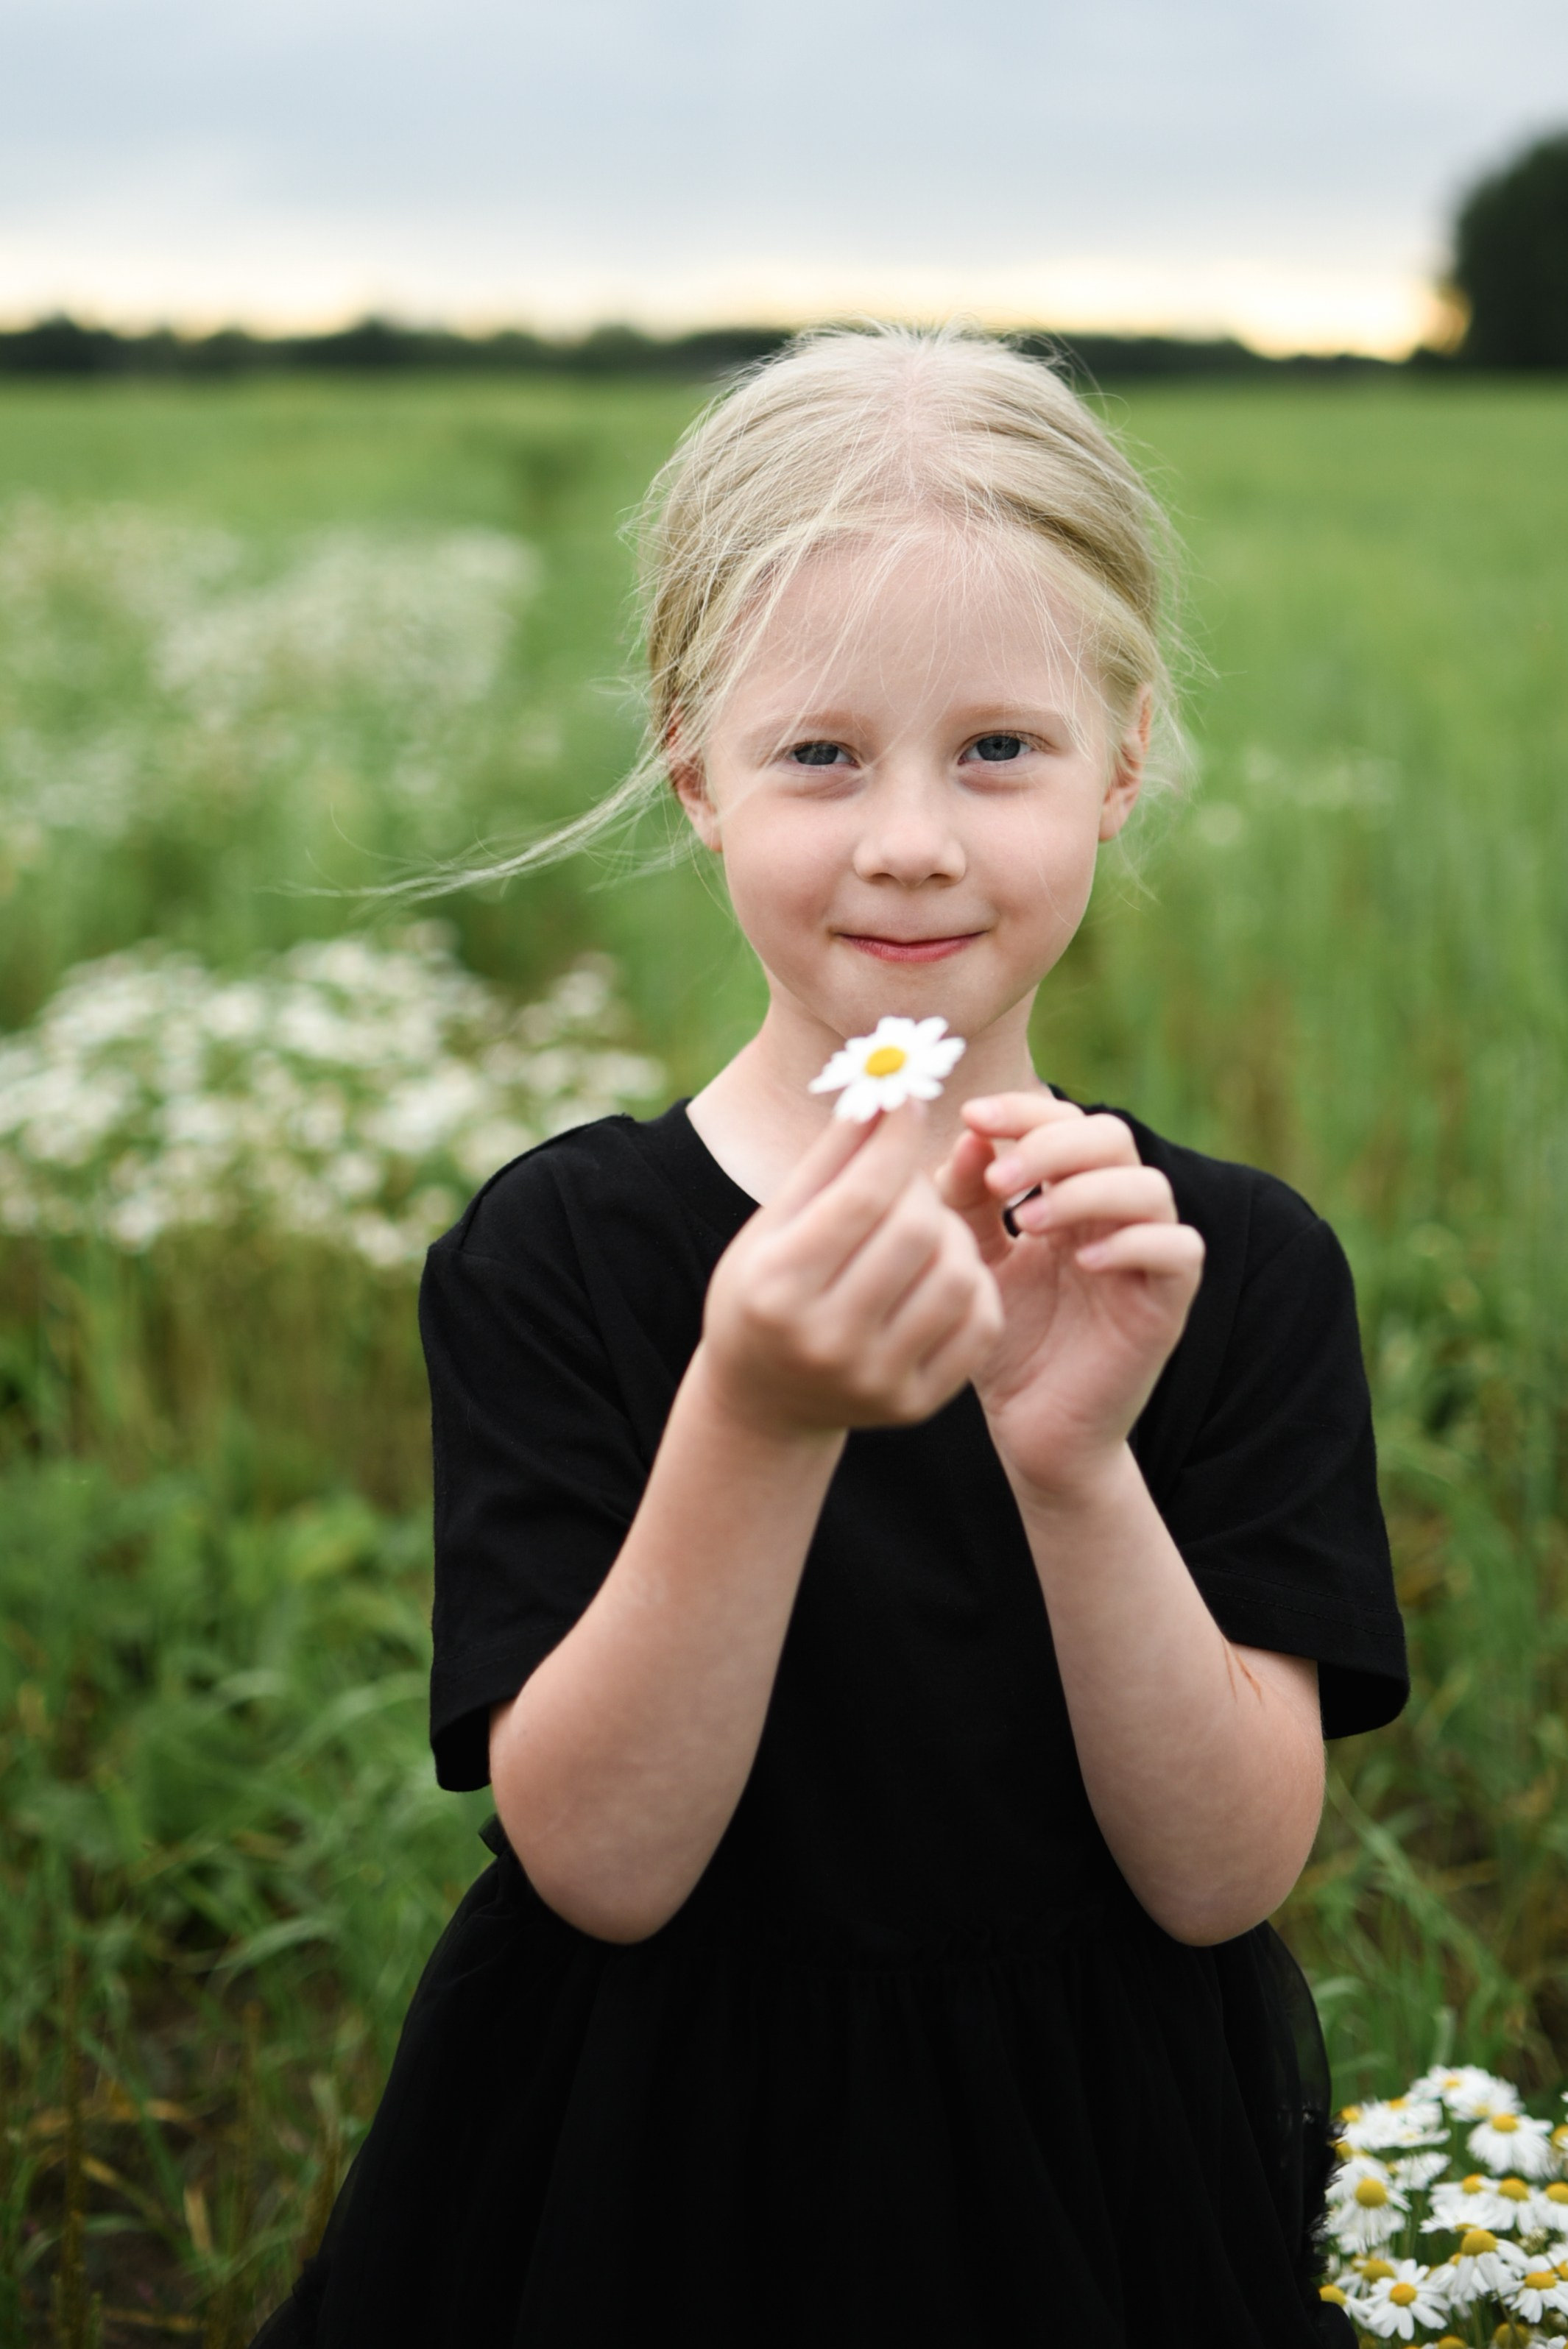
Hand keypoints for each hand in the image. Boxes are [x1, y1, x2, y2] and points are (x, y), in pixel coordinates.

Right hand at [700, 1106, 1002, 1438]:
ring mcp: (875, 1380)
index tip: (907, 1101)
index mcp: (776, 1288)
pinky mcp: (915, 1404)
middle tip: (905, 1180)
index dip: (894, 1139)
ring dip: (951, 1234)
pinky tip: (940, 1273)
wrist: (763, 1401)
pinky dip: (972, 1283)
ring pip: (957, 1275)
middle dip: (920, 1187)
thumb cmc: (765, 1291)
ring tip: (921, 1230)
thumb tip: (887, 1090)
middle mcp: (824, 1342)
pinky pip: (979, 1323)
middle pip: (916, 1232)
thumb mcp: (774, 1224)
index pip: (860, 1196)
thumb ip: (831, 1158)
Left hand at [936, 1093, 1202, 1502]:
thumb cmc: (1003, 1341)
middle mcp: (1114, 1216)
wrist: (1032, 1428)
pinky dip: (1136, 1244)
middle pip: (1113, 1137)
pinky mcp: (1167, 1305)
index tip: (971, 1115)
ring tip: (1027, 1221)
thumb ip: (964, 1200)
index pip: (1064, 1121)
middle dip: (1053, 1144)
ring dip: (1087, 1191)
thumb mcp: (970, 1261)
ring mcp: (1147, 1258)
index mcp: (1068, 1195)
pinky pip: (1180, 1252)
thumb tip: (968, 1135)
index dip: (1024, 1110)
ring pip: (1150, 1188)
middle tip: (998, 1176)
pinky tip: (1083, 1261)